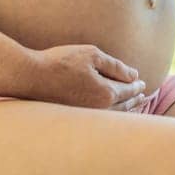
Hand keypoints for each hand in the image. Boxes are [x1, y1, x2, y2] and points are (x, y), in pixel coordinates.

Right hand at [0, 44, 150, 110]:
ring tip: (134, 106)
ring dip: (126, 110)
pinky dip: (112, 115)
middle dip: (135, 100)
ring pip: (113, 116)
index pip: (128, 90)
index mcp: (106, 94)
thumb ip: (115, 66)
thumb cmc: (61, 62)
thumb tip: (134, 75)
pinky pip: (101, 118)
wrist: (31, 77)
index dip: (137, 86)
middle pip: (124, 106)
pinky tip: (111, 111)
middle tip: (144, 96)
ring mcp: (87, 117)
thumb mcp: (91, 55)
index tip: (143, 83)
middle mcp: (99, 110)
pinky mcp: (76, 118)